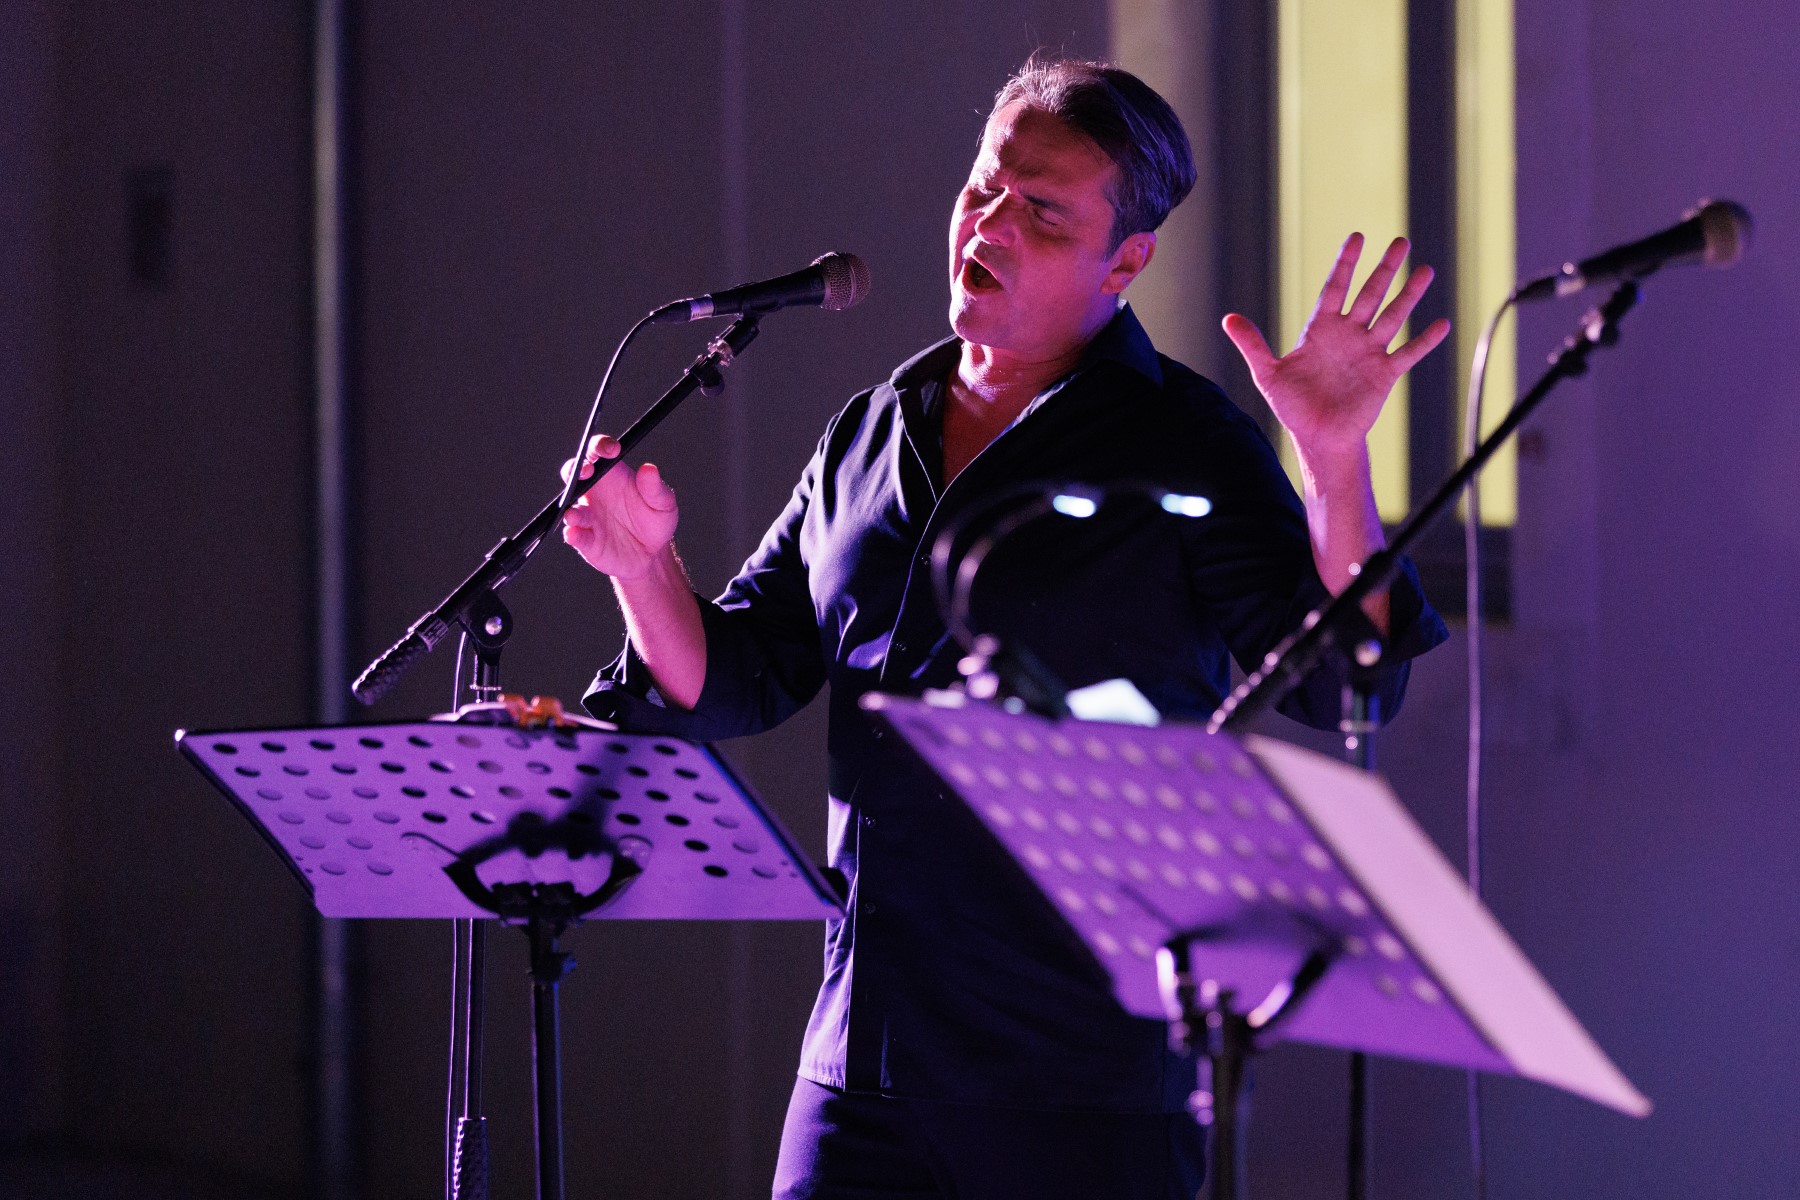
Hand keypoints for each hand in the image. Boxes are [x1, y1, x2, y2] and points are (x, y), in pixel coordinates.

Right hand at [559, 435, 679, 579]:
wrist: (651, 554)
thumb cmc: (655, 521)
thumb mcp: (662, 504)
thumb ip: (654, 488)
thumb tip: (649, 469)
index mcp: (611, 475)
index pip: (597, 452)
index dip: (600, 445)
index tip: (612, 449)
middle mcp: (593, 492)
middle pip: (573, 472)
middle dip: (575, 469)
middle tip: (586, 472)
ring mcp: (586, 515)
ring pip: (569, 506)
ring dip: (570, 509)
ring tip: (575, 514)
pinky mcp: (585, 539)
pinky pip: (574, 535)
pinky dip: (573, 534)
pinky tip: (575, 534)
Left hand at [1223, 234, 1449, 461]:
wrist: (1317, 438)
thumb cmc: (1293, 407)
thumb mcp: (1268, 374)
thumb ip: (1252, 345)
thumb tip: (1228, 318)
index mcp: (1322, 330)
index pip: (1335, 288)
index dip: (1346, 263)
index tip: (1358, 237)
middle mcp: (1349, 336)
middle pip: (1370, 294)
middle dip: (1384, 269)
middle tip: (1401, 242)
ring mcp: (1368, 353)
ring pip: (1392, 316)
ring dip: (1409, 295)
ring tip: (1425, 270)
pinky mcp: (1383, 374)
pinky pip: (1407, 354)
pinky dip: (1424, 340)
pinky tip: (1442, 324)